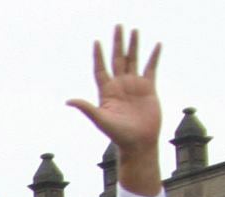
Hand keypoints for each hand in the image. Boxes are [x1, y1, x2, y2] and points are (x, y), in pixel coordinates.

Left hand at [66, 25, 162, 192]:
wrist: (138, 142)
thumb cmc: (118, 134)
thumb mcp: (101, 120)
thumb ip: (87, 108)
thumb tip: (68, 101)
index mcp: (107, 91)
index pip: (101, 68)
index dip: (98, 56)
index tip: (96, 42)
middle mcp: (120, 85)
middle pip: (118, 59)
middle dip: (117, 43)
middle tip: (118, 26)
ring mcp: (134, 85)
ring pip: (134, 60)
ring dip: (134, 45)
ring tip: (134, 30)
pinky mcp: (149, 88)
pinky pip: (151, 68)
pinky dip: (154, 56)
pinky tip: (156, 45)